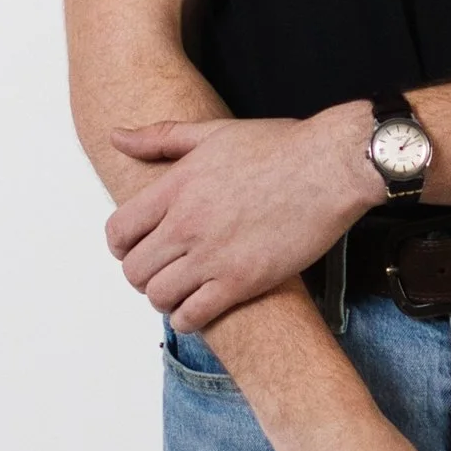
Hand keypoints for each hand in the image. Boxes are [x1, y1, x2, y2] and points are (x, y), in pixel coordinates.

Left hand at [106, 105, 372, 327]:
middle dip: (142, 274)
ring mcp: (213, 255)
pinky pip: (193, 315)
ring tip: (181, 290)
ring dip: (164, 297)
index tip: (136, 248)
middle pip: (134, 269)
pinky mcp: (242, 281)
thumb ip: (161, 137)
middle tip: (162, 272)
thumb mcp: (213, 132)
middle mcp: (187, 224)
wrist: (332, 166)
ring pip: (159, 295)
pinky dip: (188, 318)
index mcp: (176, 187)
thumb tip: (117, 137)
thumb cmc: (282, 147)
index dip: (121, 246)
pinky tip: (199, 308)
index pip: (118, 232)